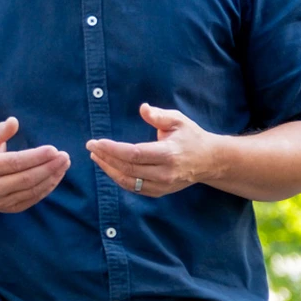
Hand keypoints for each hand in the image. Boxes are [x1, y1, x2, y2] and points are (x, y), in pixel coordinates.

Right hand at [0, 117, 69, 213]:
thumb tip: (14, 122)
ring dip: (52, 178)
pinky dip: (48, 187)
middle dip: (49, 167)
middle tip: (65, 156)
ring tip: (64, 164)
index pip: (15, 162)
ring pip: (32, 190)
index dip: (36, 157)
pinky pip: (33, 199)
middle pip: (26, 178)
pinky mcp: (10, 208)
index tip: (54, 149)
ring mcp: (2, 201)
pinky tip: (57, 175)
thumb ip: (0, 129)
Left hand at [86, 103, 221, 196]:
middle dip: (106, 157)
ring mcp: (162, 186)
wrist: (209, 161)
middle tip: (91, 147)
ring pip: (129, 182)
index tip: (96, 142)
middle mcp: (165, 173)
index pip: (134, 154)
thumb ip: (159, 115)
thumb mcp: (178, 120)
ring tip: (96, 157)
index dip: (112, 149)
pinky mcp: (160, 192)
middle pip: (128, 169)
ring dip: (109, 170)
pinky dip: (119, 178)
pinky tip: (109, 167)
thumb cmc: (191, 136)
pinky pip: (134, 188)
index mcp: (169, 154)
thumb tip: (142, 108)